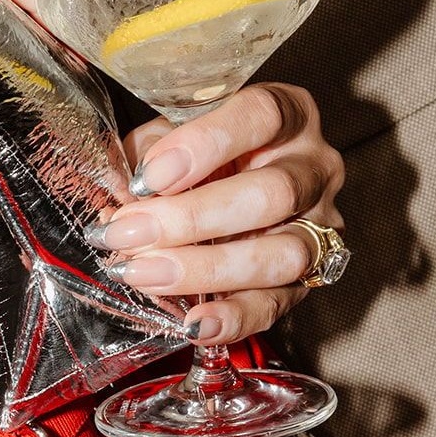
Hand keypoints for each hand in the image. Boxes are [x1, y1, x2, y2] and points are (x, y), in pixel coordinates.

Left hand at [89, 83, 344, 343]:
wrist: (238, 186)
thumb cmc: (203, 154)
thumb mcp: (176, 133)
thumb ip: (149, 154)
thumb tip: (115, 199)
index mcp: (288, 114)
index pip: (262, 117)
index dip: (207, 143)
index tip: (150, 175)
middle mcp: (315, 168)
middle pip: (273, 193)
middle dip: (193, 218)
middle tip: (130, 232)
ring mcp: (320, 227)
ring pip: (284, 254)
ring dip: (207, 269)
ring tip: (145, 273)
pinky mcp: (308, 280)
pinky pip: (279, 304)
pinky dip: (235, 317)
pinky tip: (194, 322)